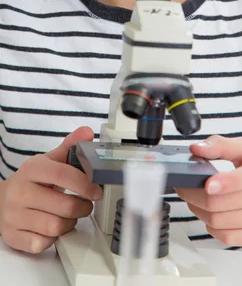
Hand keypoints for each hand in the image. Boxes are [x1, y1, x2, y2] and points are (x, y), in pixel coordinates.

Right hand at [0, 126, 102, 253]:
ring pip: (55, 227)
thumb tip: (87, 132)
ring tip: (70, 215)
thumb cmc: (32, 181)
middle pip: (63, 206)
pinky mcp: (12, 236)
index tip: (97, 190)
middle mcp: (20, 192)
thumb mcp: (49, 160)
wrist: (2, 199)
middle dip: (82, 207)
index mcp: (32, 170)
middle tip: (86, 204)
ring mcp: (14, 216)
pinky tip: (53, 228)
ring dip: (69, 223)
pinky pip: (41, 244)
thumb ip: (70, 147)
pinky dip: (52, 239)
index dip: (84, 184)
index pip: (63, 175)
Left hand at [176, 135, 241, 246]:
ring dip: (199, 211)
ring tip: (195, 199)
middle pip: (221, 204)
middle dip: (194, 195)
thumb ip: (222, 146)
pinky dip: (212, 227)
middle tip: (184, 186)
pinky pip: (229, 238)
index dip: (224, 183)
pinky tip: (211, 214)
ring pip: (220, 222)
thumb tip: (197, 148)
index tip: (208, 183)